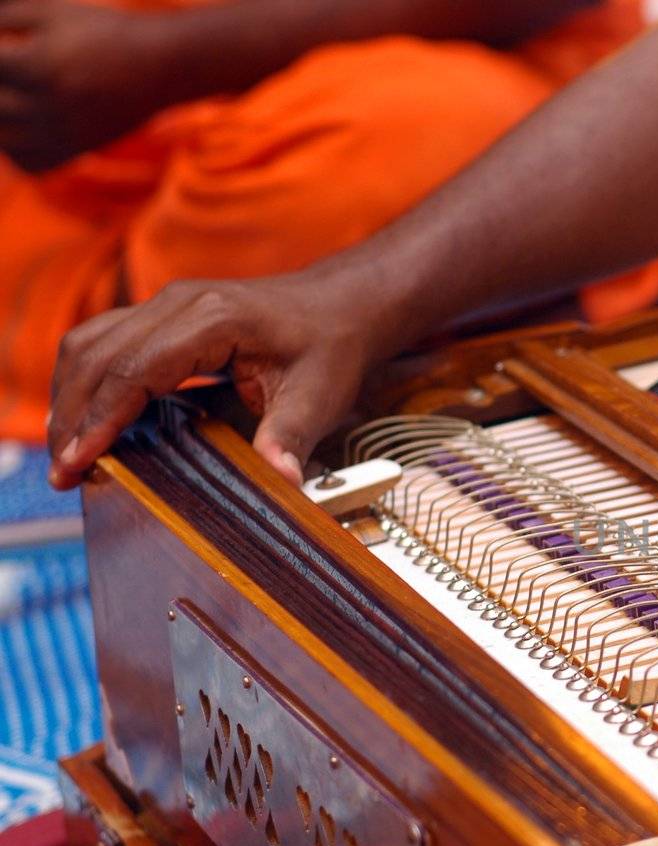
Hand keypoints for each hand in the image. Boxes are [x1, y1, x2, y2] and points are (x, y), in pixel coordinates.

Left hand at [0, 0, 186, 170]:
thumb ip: (4, 19)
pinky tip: (17, 125)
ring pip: (2, 139)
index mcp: (39, 67)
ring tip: (11, 99)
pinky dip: (12, 148)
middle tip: (7, 77)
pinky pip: (28, 161)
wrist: (162, 66)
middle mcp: (49, 106)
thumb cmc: (104, 32)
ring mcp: (64, 132)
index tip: (0, 54)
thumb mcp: (50, 13)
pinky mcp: (77, 147)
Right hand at [48, 272, 397, 488]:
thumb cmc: (332, 346)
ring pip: (90, 342)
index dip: (101, 418)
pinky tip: (88, 422)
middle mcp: (179, 302)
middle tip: (65, 473)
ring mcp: (167, 305)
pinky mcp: (165, 317)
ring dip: (70, 395)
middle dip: (72, 414)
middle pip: (96, 354)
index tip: (79, 462)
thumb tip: (283, 482)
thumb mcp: (319, 396)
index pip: (134, 369)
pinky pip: (107, 342)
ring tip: (67, 453)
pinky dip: (88, 380)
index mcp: (213, 319)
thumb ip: (291, 438)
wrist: (344, 305)